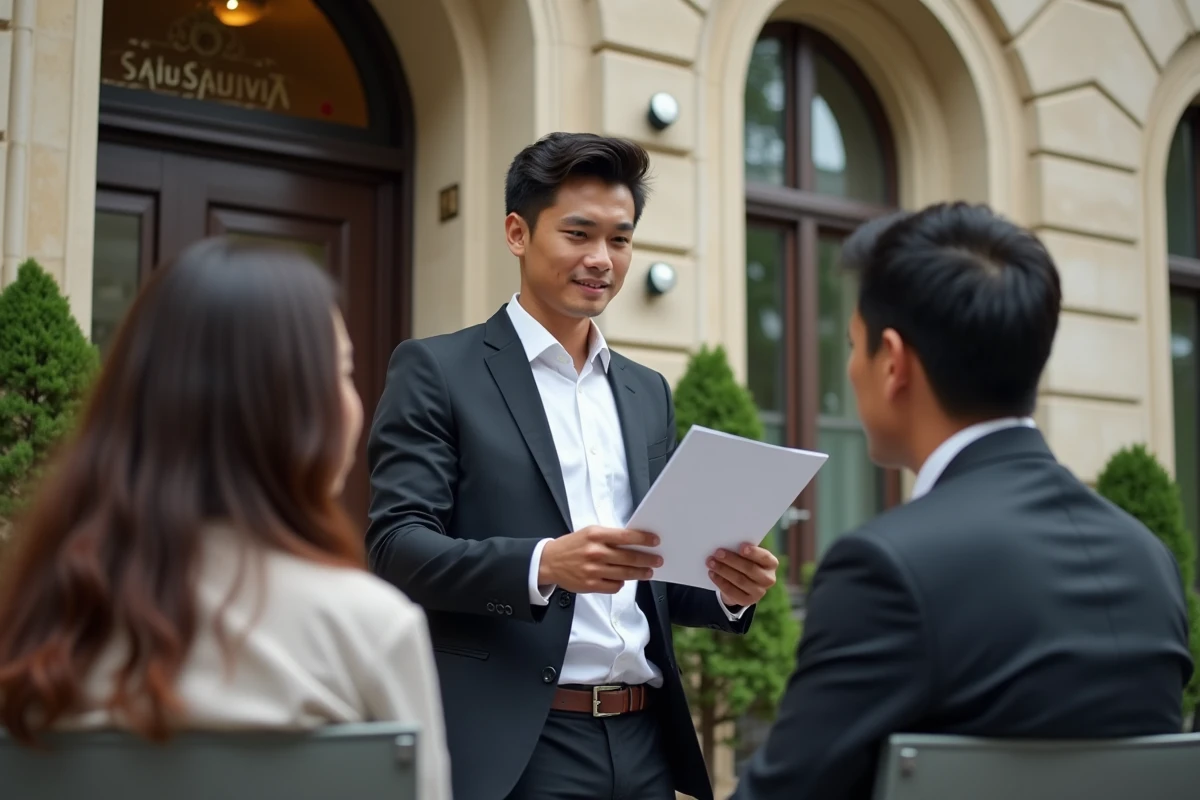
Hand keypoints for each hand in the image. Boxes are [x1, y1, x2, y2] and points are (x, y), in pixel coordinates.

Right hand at [539, 526, 662, 593]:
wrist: (549, 561)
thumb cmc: (572, 546)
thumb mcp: (589, 533)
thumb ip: (610, 537)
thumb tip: (634, 542)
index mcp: (596, 535)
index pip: (627, 536)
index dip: (644, 539)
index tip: (655, 541)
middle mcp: (596, 552)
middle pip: (629, 557)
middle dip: (647, 559)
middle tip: (657, 560)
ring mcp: (593, 570)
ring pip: (625, 574)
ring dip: (640, 573)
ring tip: (648, 572)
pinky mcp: (590, 585)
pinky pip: (614, 586)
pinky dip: (621, 584)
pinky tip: (623, 580)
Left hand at [708, 543, 777, 606]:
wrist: (741, 584)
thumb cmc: (744, 562)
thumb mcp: (747, 555)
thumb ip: (742, 550)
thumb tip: (727, 544)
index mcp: (771, 563)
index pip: (765, 557)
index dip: (754, 552)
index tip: (741, 547)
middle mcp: (768, 579)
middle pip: (750, 569)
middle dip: (732, 560)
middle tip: (717, 553)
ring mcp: (759, 592)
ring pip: (740, 580)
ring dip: (723, 570)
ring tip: (711, 562)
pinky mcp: (747, 601)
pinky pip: (732, 591)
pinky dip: (720, 582)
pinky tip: (712, 574)